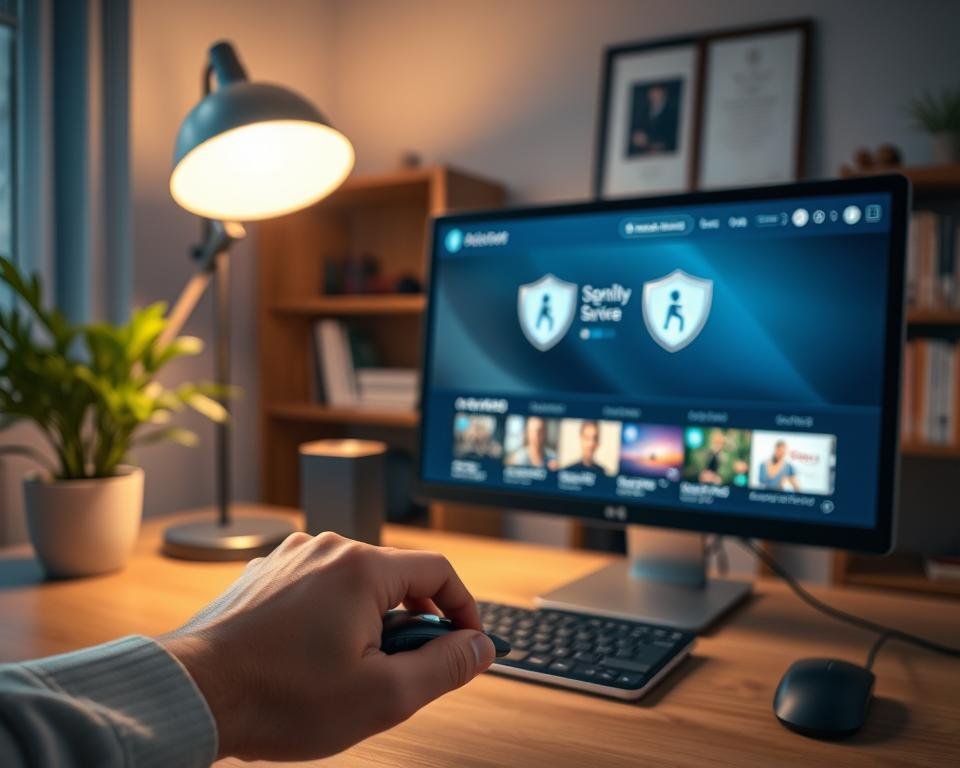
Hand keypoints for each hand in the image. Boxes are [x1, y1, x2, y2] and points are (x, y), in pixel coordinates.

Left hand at [158, 532, 494, 760]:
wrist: (192, 695)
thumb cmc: (279, 698)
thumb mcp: (383, 695)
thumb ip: (444, 667)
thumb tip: (479, 647)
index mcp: (360, 568)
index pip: (439, 572)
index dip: (463, 610)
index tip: (466, 644)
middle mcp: (326, 549)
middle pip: (397, 579)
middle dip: (411, 626)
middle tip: (402, 673)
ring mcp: (292, 558)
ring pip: (357, 586)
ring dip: (371, 624)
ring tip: (351, 673)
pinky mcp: (267, 575)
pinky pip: (320, 589)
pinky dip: (333, 619)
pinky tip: (314, 660)